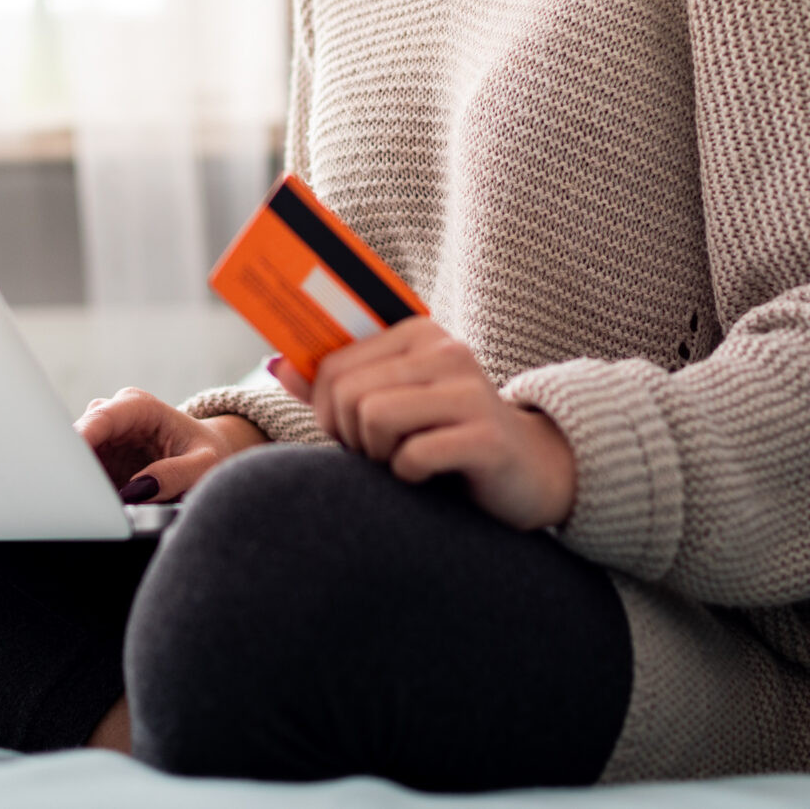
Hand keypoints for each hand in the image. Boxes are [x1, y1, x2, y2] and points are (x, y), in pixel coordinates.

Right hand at [74, 388, 265, 503]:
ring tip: (98, 510)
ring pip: (75, 459)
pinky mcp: (99, 458)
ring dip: (81, 483)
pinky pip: (83, 475)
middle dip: (75, 467)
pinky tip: (101, 508)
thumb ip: (175, 475)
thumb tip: (137, 490)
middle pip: (79, 438)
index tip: (67, 467)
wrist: (208, 453)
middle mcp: (115, 416)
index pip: (100, 418)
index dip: (79, 440)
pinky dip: (87, 492)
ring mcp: (103, 437)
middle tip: (79, 501)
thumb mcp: (205, 465)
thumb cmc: (210, 454)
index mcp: (139, 406)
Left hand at [274, 317, 576, 530]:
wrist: (531, 471)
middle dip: (350, 436)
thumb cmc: (447, 436)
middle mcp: (446, 352)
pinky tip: (432, 475)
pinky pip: (412, 456)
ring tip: (404, 460)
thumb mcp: (391, 402)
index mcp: (418, 334)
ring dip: (378, 455)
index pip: (333, 364)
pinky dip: (409, 476)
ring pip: (373, 418)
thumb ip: (335, 383)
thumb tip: (278, 364)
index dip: (325, 408)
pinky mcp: (486, 437)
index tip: (348, 431)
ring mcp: (469, 392)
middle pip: (348, 393)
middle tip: (378, 452)